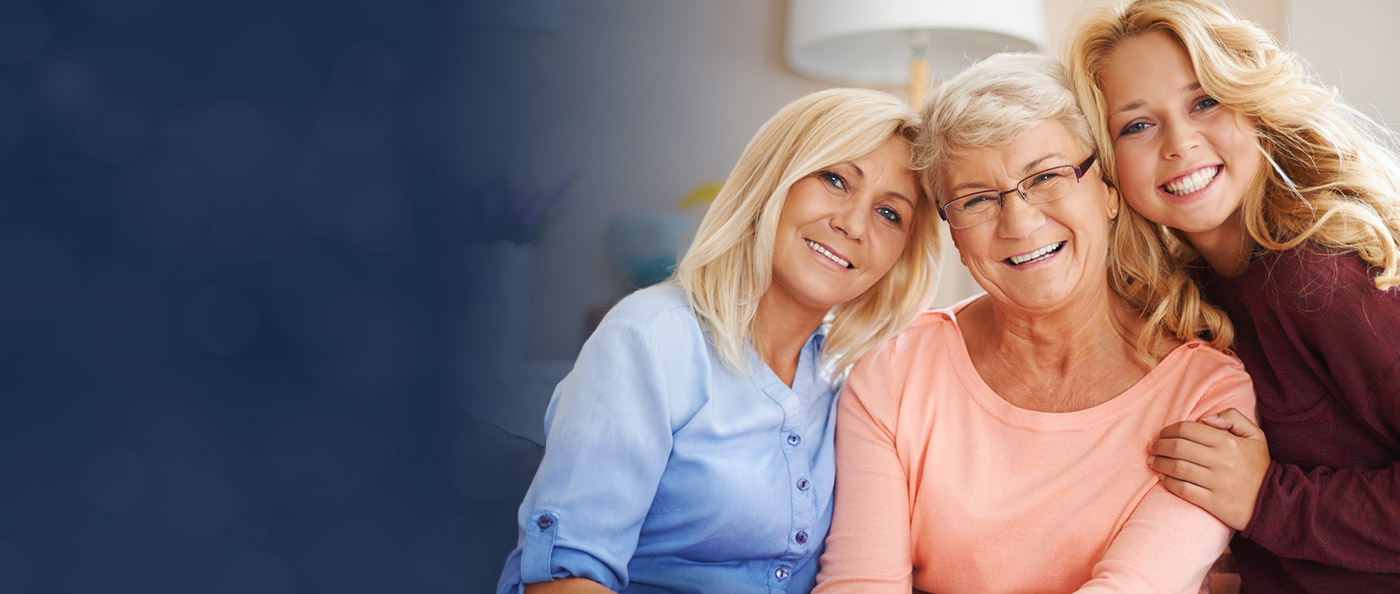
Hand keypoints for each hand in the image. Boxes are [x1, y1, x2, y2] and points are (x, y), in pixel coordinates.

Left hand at [1147, 408, 1269, 530]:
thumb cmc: (1259, 467)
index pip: (1188, 429)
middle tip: (1152, 447)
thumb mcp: (1255, 436)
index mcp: (1228, 442)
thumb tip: (1205, 418)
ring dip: (1159, 462)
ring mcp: (1216, 482)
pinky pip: (1183, 490)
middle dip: (1159, 445)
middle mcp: (1221, 461)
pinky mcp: (1213, 502)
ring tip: (1152, 460)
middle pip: (1178, 447)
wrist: (1274, 503)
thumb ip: (1233, 418)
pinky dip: (1168, 482)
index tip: (1162, 434)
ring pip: (1177, 468)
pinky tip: (1162, 477)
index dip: (1169, 430)